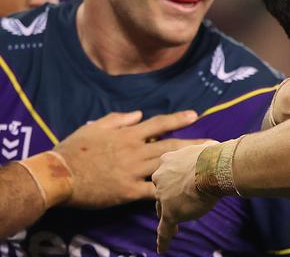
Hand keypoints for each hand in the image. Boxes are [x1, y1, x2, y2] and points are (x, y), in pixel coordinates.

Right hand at [54, 110, 207, 207]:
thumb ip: (118, 119)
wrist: (58, 175)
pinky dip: (167, 191)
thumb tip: (138, 114)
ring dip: (187, 165)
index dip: (177, 119)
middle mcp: (134, 151)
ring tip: (205, 165)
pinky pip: (152, 191)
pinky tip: (183, 192)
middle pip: (170, 145)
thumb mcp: (96, 126)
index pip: (158, 123)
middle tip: (214, 142)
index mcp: (127, 135)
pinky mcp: (127, 191)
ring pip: (165, 166)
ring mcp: (132, 171)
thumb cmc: (74, 149)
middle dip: (194, 143)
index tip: (195, 115)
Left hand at [153, 142, 219, 253]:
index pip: (167, 173)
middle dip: (167, 196)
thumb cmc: (213, 156)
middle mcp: (161, 177)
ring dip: (168, 214)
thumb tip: (215, 146)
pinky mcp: (170, 213)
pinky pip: (164, 229)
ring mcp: (163, 196)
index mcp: (168, 160)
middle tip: (177, 202)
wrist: (212, 167)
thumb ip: (203, 151)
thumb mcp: (205, 148)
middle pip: (161, 190)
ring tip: (174, 225)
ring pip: (162, 208)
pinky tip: (163, 249)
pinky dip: (164, 239)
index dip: (172, 181)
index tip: (178, 184)